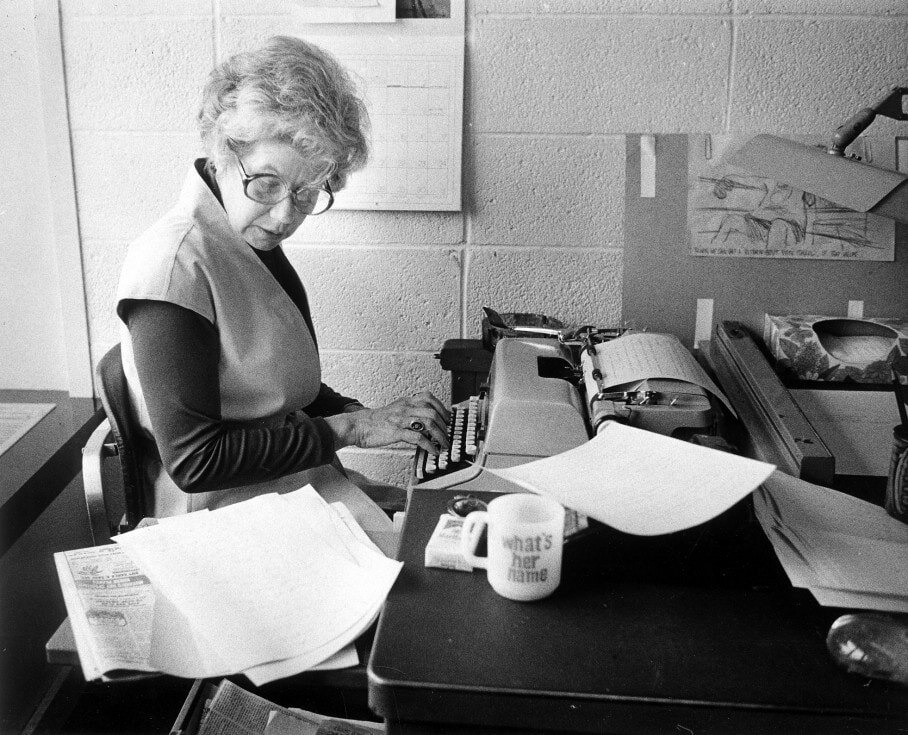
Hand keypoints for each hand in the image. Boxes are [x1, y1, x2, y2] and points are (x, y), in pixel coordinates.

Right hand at [326, 391, 449, 453]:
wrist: (357, 426)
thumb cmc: (375, 421)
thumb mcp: (395, 410)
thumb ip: (409, 412)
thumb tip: (425, 420)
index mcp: (405, 401)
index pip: (429, 398)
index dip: (442, 408)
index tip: (448, 419)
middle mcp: (405, 407)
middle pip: (432, 411)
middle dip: (444, 425)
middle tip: (448, 435)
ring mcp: (400, 419)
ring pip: (428, 422)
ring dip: (440, 435)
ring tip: (444, 444)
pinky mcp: (396, 431)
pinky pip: (417, 437)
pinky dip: (429, 445)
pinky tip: (432, 450)